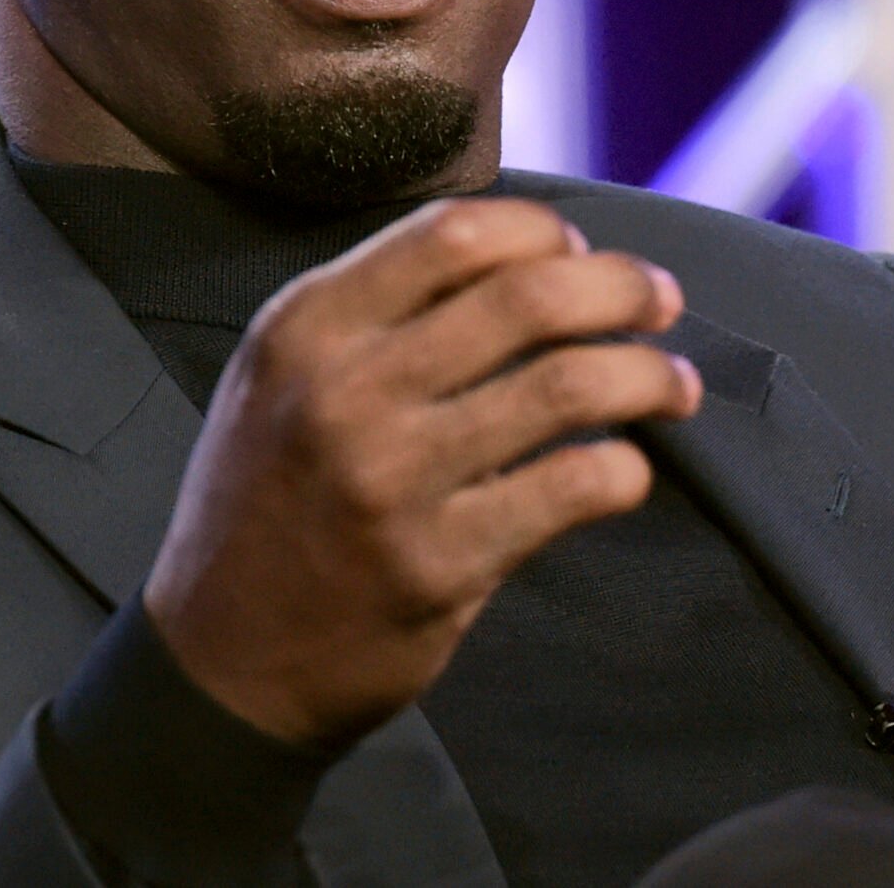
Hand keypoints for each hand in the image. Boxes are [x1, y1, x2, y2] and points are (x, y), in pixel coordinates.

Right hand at [139, 198, 698, 747]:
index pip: (455, 233)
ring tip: (674, 384)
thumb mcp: (281, 378)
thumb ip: (379, 312)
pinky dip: (624, 470)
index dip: (544, 231)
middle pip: (529, 296)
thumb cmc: (270, 500)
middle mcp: (344, 391)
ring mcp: (391, 480)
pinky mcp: (437, 565)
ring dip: (647, 375)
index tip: (584, 251)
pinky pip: (570, 488)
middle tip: (663, 301)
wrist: (218, 663)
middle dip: (623, 287)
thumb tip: (534, 259)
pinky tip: (628, 472)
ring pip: (567, 385)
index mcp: (306, 326)